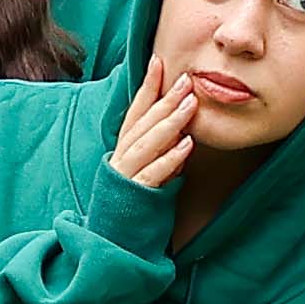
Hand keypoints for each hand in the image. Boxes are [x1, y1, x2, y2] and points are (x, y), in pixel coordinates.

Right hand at [107, 70, 207, 190]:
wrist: (113, 242)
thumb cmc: (136, 201)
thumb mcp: (148, 169)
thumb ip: (161, 150)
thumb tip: (181, 128)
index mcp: (124, 148)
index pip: (135, 111)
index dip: (146, 86)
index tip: (157, 61)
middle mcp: (122, 157)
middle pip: (143, 123)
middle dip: (165, 99)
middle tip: (186, 80)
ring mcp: (126, 175)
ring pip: (147, 143)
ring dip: (170, 122)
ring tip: (191, 104)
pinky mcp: (135, 195)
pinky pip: (152, 173)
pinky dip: (170, 157)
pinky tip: (187, 144)